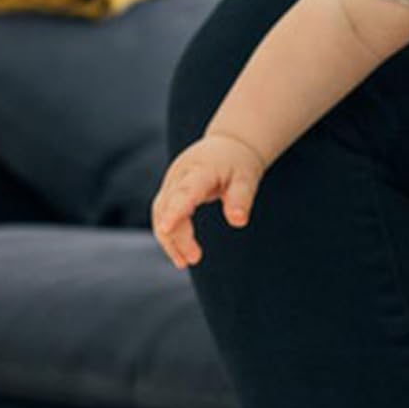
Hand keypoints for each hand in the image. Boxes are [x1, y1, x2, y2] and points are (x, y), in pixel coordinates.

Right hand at [151, 133, 264, 268]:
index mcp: (200, 171)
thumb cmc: (239, 163)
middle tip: (193, 259)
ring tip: (184, 262)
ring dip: (169, 238)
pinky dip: (168, 233)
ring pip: (160, 211)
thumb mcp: (247, 178)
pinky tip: (181, 253)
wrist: (228, 145)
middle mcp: (180, 175)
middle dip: (176, 235)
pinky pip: (162, 212)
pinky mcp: (170, 190)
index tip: (166, 228)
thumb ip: (242, 198)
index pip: (184, 192)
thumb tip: (238, 222)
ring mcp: (172, 182)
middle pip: (167, 206)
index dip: (174, 210)